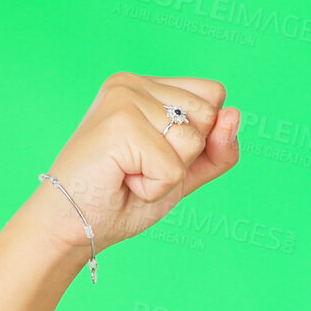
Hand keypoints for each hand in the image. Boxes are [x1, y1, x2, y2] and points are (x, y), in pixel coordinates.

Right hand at [27, 72, 241, 254]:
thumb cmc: (124, 198)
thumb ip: (217, 148)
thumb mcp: (185, 172)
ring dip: (168, 174)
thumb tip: (235, 114)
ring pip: (193, 140)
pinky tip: (122, 180)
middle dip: (185, 156)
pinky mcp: (118, 123)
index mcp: (148, 87)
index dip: (203, 136)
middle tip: (140, 167)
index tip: (156, 153)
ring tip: (129, 173)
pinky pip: (172, 166)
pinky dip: (154, 187)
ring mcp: (124, 98)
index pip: (214, 95)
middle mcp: (134, 83)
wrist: (75, 226)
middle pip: (209, 115)